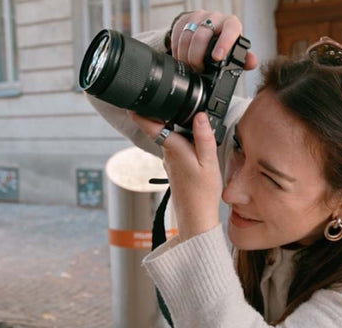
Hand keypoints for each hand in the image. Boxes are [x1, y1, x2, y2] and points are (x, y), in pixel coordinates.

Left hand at [128, 111, 221, 242]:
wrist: (196, 218)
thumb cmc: (202, 194)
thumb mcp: (209, 163)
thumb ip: (204, 138)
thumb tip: (200, 115)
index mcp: (173, 149)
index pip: (149, 125)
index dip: (139, 109)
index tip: (132, 96)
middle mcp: (167, 155)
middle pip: (160, 128)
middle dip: (163, 114)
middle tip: (168, 100)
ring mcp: (170, 163)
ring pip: (169, 139)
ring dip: (175, 129)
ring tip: (188, 120)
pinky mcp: (175, 170)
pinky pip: (175, 150)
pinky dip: (181, 143)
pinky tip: (194, 147)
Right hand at [169, 10, 257, 71]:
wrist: (209, 34)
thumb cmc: (225, 46)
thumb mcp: (235, 53)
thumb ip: (244, 59)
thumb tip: (252, 62)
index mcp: (231, 25)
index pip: (230, 30)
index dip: (224, 43)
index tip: (217, 58)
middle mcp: (215, 17)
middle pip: (203, 34)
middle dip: (198, 56)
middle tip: (198, 70)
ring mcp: (199, 16)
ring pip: (188, 34)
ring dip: (186, 55)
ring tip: (189, 67)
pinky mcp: (184, 18)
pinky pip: (177, 33)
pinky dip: (177, 49)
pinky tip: (180, 58)